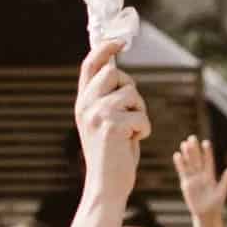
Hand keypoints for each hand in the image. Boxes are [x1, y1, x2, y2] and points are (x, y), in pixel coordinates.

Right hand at [74, 39, 150, 199]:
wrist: (107, 186)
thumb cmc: (113, 156)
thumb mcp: (106, 122)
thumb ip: (108, 98)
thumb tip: (117, 69)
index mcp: (83, 103)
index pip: (90, 65)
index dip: (104, 48)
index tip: (120, 41)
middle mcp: (85, 105)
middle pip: (115, 74)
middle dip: (131, 90)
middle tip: (130, 113)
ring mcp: (96, 115)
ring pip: (132, 94)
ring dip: (140, 113)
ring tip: (130, 133)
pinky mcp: (111, 126)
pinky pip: (141, 117)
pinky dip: (144, 130)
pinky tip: (132, 143)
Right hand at [174, 135, 226, 217]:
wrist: (206, 214)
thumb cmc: (216, 204)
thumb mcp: (222, 192)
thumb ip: (226, 181)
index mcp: (210, 176)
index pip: (208, 161)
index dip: (207, 152)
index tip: (206, 142)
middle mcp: (201, 175)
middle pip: (197, 159)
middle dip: (195, 149)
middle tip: (192, 137)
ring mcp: (193, 179)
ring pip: (189, 164)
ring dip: (187, 154)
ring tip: (184, 143)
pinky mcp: (186, 184)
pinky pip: (182, 172)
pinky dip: (180, 164)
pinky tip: (177, 155)